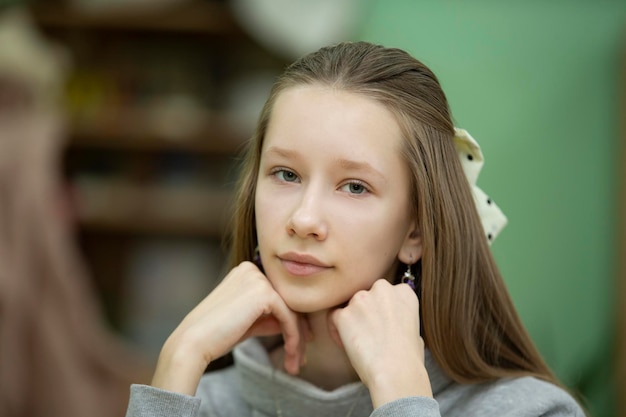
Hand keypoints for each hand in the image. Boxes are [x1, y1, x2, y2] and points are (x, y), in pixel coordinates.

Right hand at [151, 261, 307, 394]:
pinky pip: (289, 318)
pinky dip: (293, 339)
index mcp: (245, 272)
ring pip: (292, 311)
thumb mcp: (246, 322)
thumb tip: (293, 323)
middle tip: (300, 359)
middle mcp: (252, 270)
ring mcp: (258, 279)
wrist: (193, 343)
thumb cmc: (215, 335)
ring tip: (296, 364)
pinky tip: (290, 355)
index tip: (297, 346)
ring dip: (298, 340)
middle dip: (298, 332)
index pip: (278, 296)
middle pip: (288, 302)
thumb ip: (266, 317)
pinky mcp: (264, 293)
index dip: (291, 322)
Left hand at [329, 280, 431, 407]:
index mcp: (403, 292)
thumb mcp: (415, 332)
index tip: (382, 326)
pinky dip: (337, 330)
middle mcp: (382, 289)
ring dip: (351, 321)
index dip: (381, 311)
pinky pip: (334, 318)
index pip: (385, 294)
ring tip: (359, 343)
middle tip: (368, 334)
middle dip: (365, 312)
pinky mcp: (344, 314)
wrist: (396, 371)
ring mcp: (361, 299)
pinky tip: (347, 345)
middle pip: (366, 296)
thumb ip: (401, 319)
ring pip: (350, 306)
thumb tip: (394, 326)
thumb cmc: (408, 359)